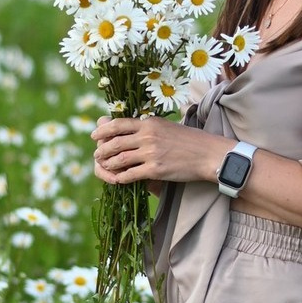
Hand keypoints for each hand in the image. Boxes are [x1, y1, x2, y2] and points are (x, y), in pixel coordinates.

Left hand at [91, 116, 225, 187]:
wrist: (207, 154)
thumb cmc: (188, 140)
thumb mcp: (165, 126)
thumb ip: (146, 126)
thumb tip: (126, 127)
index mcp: (149, 123)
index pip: (118, 124)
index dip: (103, 130)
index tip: (94, 135)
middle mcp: (147, 136)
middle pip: (114, 142)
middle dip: (102, 150)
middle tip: (97, 155)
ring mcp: (151, 153)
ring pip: (119, 159)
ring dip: (108, 164)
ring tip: (105, 167)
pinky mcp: (155, 170)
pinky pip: (130, 175)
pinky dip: (120, 178)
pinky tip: (118, 179)